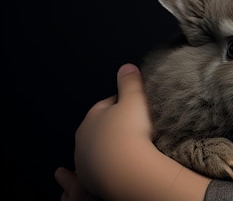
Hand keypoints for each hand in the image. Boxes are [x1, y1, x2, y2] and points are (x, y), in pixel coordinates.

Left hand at [59, 63, 209, 200]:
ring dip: (110, 147)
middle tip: (134, 128)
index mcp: (92, 116)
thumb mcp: (134, 100)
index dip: (123, 104)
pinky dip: (108, 164)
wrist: (124, 170)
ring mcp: (84, 160)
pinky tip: (120, 165)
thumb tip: (126, 66)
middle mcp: (83, 137)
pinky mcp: (89, 179)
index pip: (107, 104)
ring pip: (98, 148)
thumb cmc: (129, 132)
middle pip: (100, 127)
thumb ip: (130, 82)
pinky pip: (99, 167)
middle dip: (113, 126)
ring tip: (128, 148)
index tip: (137, 107)